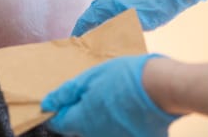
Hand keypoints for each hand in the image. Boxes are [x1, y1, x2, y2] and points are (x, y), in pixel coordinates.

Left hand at [41, 54, 179, 136]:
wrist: (161, 87)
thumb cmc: (124, 77)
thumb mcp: (91, 77)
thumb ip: (67, 93)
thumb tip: (46, 103)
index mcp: (83, 120)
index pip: (61, 122)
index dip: (63, 109)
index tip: (71, 99)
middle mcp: (97, 136)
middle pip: (83, 127)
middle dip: (86, 112)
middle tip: (101, 93)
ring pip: (103, 130)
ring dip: (106, 118)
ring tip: (119, 99)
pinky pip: (123, 133)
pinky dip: (125, 125)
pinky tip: (133, 110)